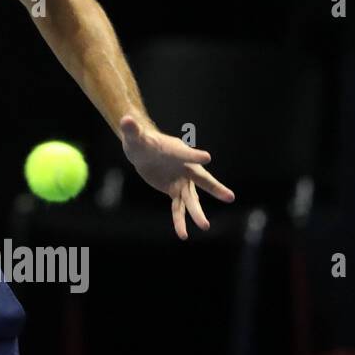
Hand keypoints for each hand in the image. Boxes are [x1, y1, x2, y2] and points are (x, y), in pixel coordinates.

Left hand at [119, 114, 235, 239]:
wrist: (142, 151)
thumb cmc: (141, 140)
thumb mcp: (134, 136)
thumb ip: (131, 129)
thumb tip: (125, 119)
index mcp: (179, 152)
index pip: (188, 154)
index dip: (195, 156)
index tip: (206, 158)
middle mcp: (186, 168)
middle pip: (202, 180)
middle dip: (214, 188)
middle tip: (230, 197)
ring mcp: (182, 182)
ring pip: (191, 200)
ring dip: (197, 213)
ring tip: (205, 226)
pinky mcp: (174, 192)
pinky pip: (178, 209)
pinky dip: (179, 221)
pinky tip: (182, 235)